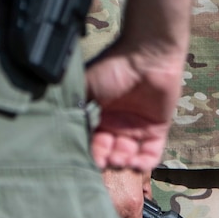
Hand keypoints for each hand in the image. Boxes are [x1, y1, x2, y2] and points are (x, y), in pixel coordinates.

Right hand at [85, 42, 184, 174]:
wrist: (146, 54)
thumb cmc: (112, 67)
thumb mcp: (86, 88)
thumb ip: (75, 110)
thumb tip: (61, 134)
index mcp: (97, 116)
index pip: (91, 142)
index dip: (90, 152)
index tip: (88, 158)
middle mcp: (115, 125)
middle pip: (109, 153)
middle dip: (107, 159)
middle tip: (107, 158)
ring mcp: (136, 128)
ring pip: (128, 156)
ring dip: (123, 162)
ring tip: (120, 158)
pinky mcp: (157, 128)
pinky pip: (152, 153)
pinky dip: (145, 162)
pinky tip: (137, 163)